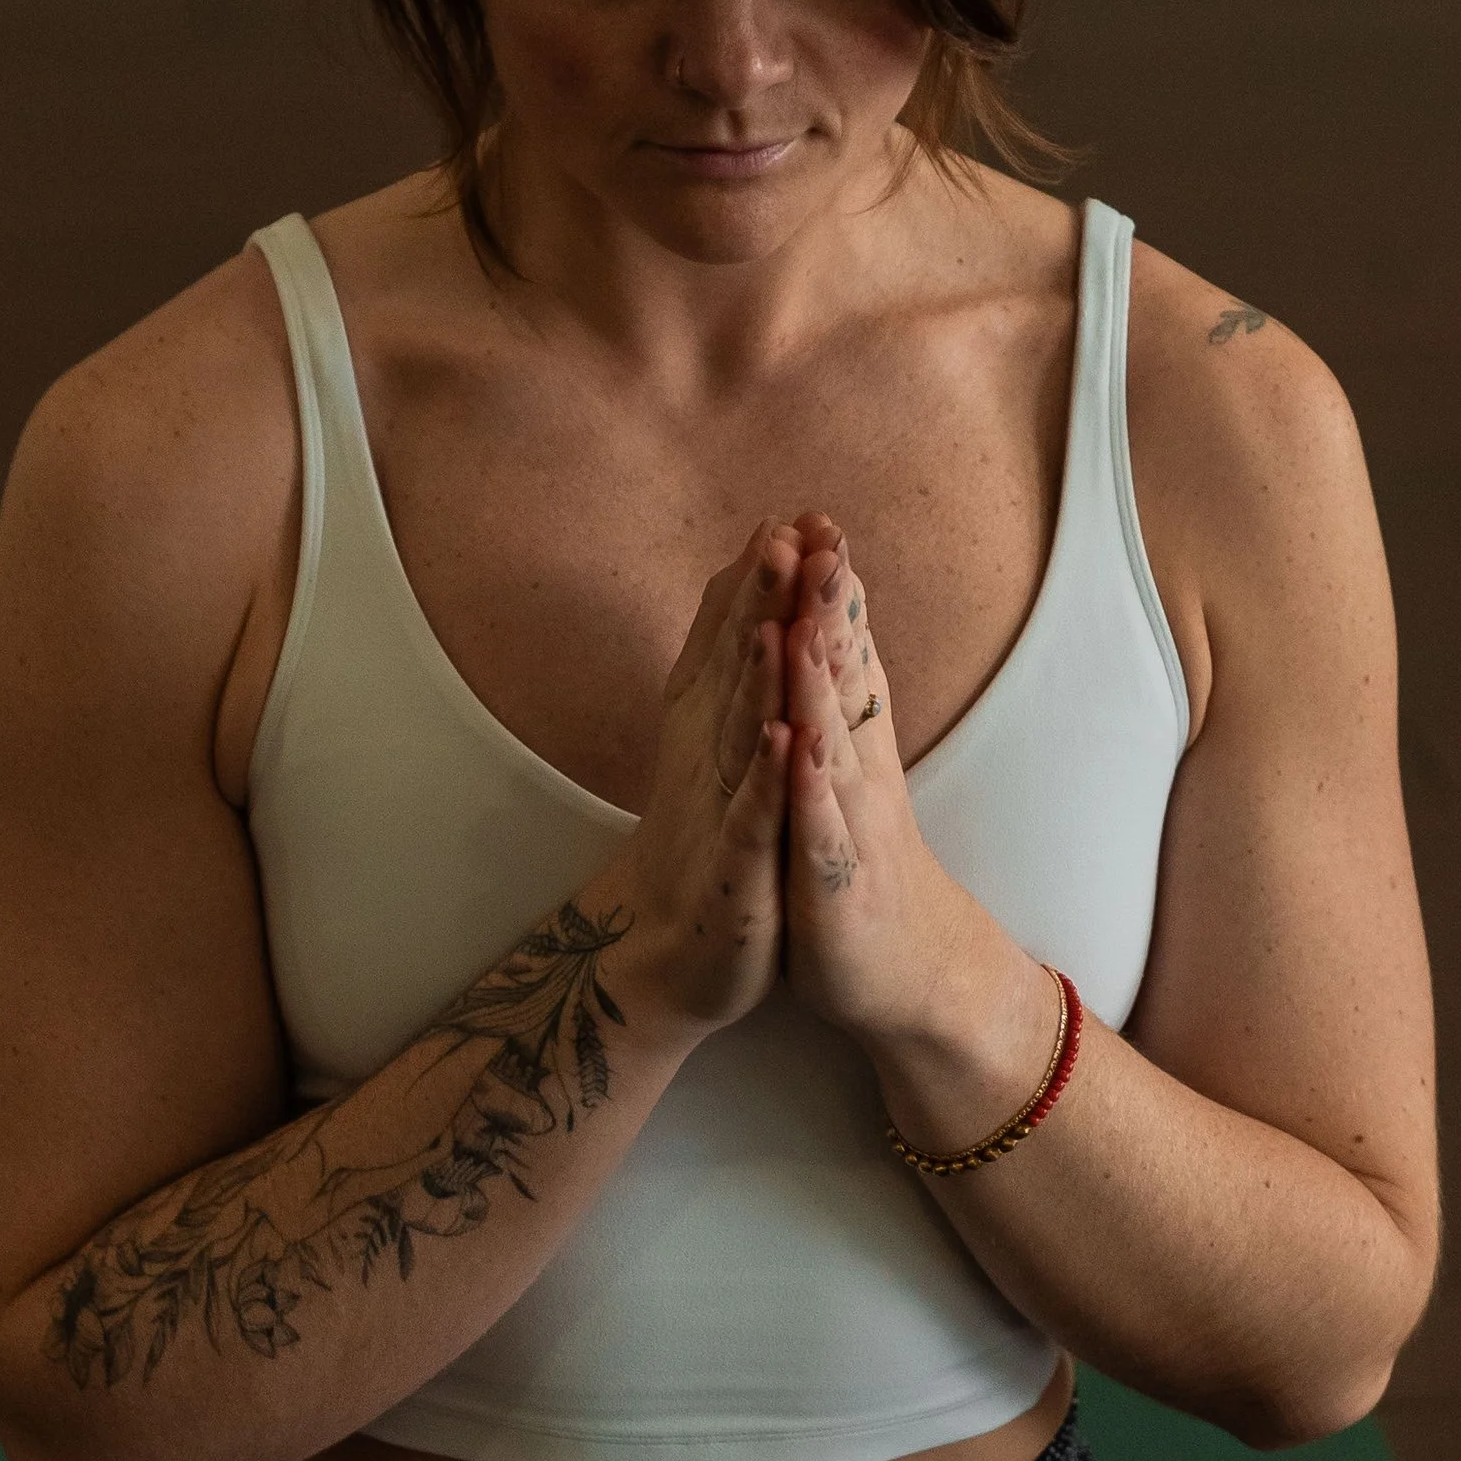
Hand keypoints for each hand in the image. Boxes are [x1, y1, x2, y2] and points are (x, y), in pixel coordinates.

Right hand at [597, 522, 795, 1036]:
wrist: (669, 948)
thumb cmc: (703, 837)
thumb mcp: (715, 744)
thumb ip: (722, 664)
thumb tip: (739, 588)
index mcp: (714, 726)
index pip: (738, 640)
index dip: (760, 580)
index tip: (791, 513)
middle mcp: (711, 756)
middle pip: (737, 669)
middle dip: (760, 603)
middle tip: (781, 535)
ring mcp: (721, 810)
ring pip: (742, 733)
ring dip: (756, 675)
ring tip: (775, 620)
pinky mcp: (736, 868)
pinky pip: (753, 818)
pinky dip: (766, 779)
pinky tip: (784, 740)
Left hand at [776, 518, 971, 1044]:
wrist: (904, 971)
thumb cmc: (861, 866)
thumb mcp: (847, 778)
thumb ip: (843, 706)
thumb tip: (834, 633)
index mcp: (851, 746)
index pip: (845, 654)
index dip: (831, 589)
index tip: (815, 518)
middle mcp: (857, 771)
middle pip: (845, 678)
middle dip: (830, 608)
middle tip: (822, 536)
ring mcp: (849, 824)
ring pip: (832, 740)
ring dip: (819, 679)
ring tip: (805, 619)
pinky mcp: (833, 880)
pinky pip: (817, 826)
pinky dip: (807, 784)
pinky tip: (798, 743)